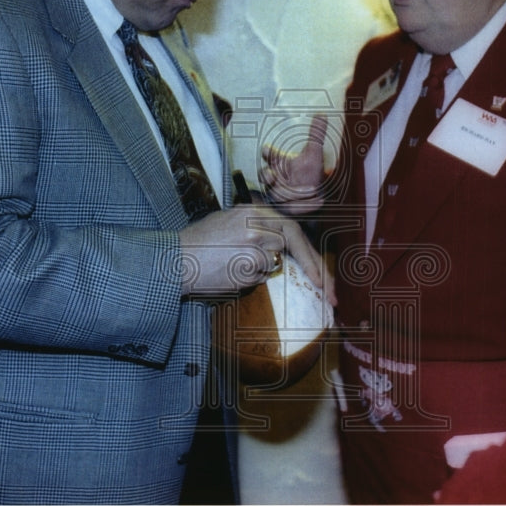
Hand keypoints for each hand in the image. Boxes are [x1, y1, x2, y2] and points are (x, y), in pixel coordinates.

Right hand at [177, 204, 331, 301]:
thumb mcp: (227, 223)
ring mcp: (255, 240)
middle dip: (317, 270)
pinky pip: (260, 274)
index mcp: (252, 210)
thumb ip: (254, 229)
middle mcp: (257, 221)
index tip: (322, 275)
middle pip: (294, 242)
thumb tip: (278, 246)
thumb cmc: (198, 246)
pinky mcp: (249, 259)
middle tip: (331, 295)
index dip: (310, 253)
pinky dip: (249, 278)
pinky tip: (228, 272)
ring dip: (259, 269)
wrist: (174, 260)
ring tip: (232, 266)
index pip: (292, 229)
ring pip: (274, 261)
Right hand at [260, 114, 327, 214]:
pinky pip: (290, 209)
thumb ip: (316, 135)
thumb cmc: (310, 172)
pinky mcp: (284, 208)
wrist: (316, 193)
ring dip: (289, 193)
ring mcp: (277, 193)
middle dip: (267, 176)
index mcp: (280, 163)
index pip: (270, 155)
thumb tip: (322, 115)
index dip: (268, 153)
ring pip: (276, 194)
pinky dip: (304, 206)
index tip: (268, 149)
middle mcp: (275, 178)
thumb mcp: (315, 153)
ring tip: (309, 189)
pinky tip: (319, 201)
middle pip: (265, 176)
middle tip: (272, 175)